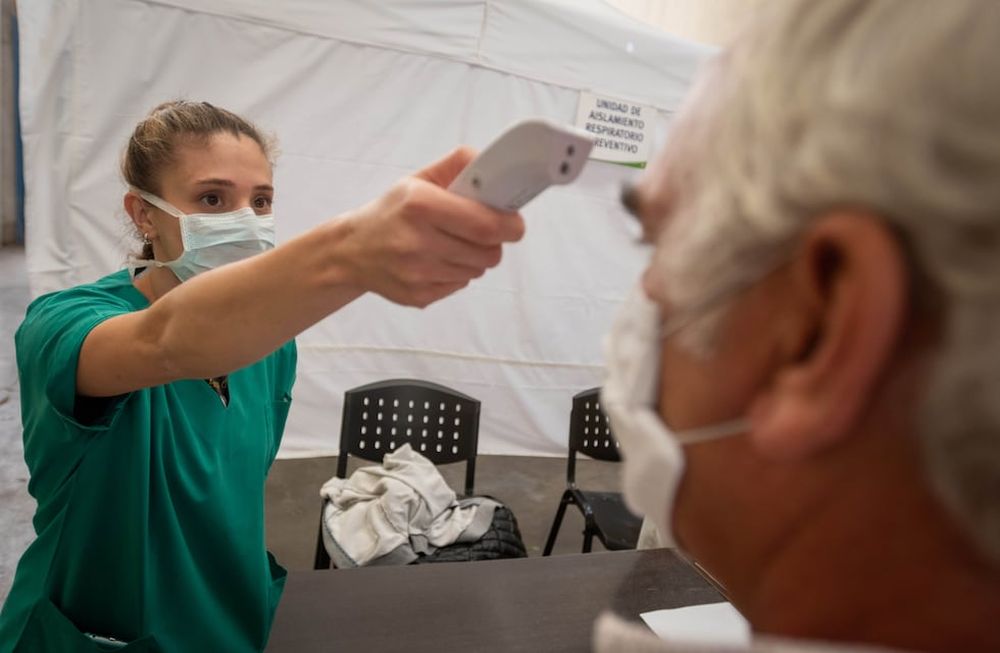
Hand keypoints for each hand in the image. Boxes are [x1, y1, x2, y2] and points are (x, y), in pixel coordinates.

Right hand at [340, 147, 525, 307]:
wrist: (351, 250)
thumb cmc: (391, 212)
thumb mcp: (417, 180)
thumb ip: (456, 167)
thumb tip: (491, 163)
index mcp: (420, 205)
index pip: (485, 224)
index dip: (509, 224)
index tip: (514, 221)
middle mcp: (417, 241)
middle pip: (488, 252)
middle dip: (494, 242)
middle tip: (483, 232)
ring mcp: (417, 273)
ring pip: (477, 270)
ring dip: (475, 258)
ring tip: (453, 244)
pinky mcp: (418, 296)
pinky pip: (460, 285)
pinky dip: (458, 273)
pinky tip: (437, 261)